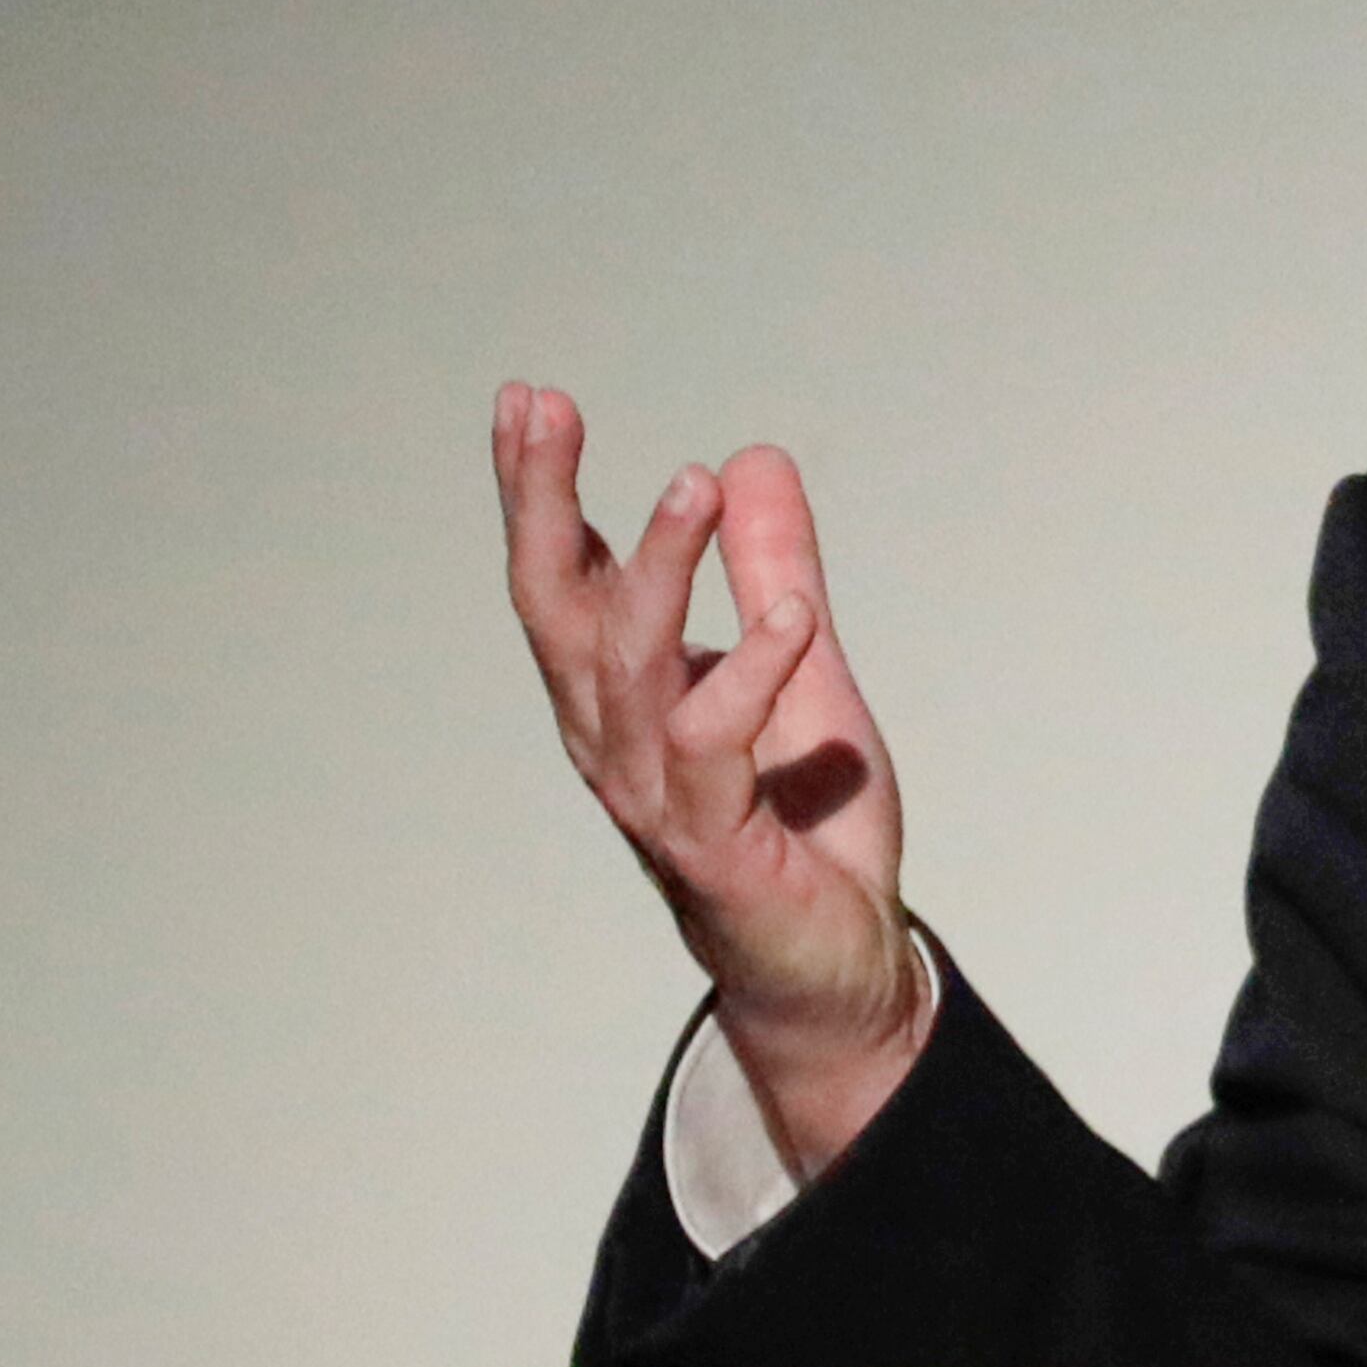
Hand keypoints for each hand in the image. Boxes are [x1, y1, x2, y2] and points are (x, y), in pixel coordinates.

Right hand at [493, 384, 931, 1175]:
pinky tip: (789, 619)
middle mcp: (617, 743)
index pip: (561, 582)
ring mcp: (657, 797)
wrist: (837, 965)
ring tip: (691, 483)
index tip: (529, 401)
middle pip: (555, 611)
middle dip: (540, 507)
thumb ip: (775, 570)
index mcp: (622, 698)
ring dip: (653, 572)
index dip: (538, 494)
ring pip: (629, 669)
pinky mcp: (714, 845)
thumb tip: (754, 461)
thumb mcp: (803, 670)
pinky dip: (747, 677)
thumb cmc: (803, 825)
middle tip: (543, 410)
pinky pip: (715, 748)